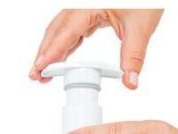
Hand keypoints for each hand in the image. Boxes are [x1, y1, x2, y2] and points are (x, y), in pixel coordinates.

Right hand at [29, 9, 162, 88]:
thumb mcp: (140, 27)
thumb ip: (134, 56)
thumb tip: (130, 82)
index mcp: (88, 5)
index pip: (65, 32)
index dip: (52, 52)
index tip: (41, 68)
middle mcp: (82, 5)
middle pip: (57, 31)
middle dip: (45, 54)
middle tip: (36, 75)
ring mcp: (86, 7)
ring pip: (63, 29)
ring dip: (54, 49)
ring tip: (46, 70)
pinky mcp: (93, 10)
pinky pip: (74, 28)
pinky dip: (67, 43)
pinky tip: (64, 56)